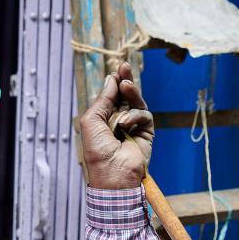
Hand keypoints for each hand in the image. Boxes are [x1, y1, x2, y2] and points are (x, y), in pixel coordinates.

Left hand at [80, 61, 153, 189]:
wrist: (113, 173)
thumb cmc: (97, 151)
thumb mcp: (92, 120)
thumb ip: (103, 99)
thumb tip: (111, 79)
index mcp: (104, 120)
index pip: (111, 97)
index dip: (114, 83)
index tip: (116, 69)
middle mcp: (119, 122)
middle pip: (125, 96)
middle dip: (125, 80)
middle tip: (125, 66)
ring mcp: (133, 127)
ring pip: (137, 103)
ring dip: (132, 92)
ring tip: (126, 85)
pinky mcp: (146, 133)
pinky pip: (144, 115)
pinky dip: (135, 115)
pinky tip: (126, 122)